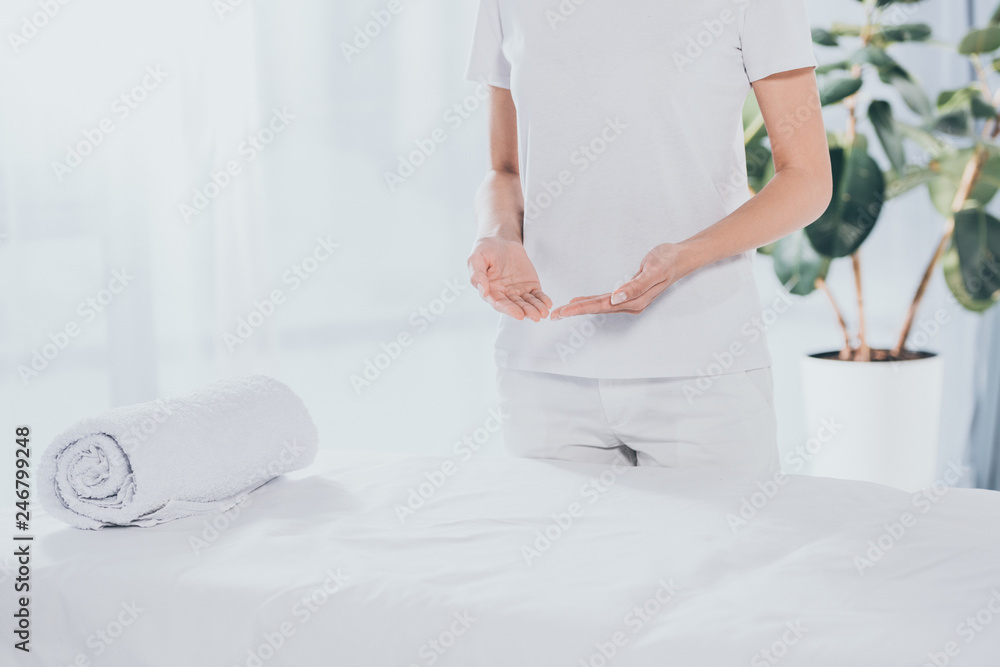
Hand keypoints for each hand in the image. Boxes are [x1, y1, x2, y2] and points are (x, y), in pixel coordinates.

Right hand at [468, 236, 551, 320]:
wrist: (501, 241)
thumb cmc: (485, 250)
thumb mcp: (476, 259)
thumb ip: (477, 275)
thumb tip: (483, 291)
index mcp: (490, 292)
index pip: (500, 304)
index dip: (509, 310)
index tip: (519, 315)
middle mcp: (504, 295)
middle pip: (516, 306)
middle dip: (526, 311)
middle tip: (536, 316)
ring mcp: (518, 291)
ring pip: (528, 302)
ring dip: (536, 308)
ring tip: (544, 313)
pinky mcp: (529, 285)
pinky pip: (536, 294)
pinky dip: (542, 299)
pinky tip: (548, 304)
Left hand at [550, 244, 686, 319]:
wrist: (681, 257)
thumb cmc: (668, 261)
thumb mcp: (653, 270)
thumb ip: (635, 286)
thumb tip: (616, 298)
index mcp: (634, 300)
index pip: (602, 306)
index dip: (581, 308)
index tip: (564, 310)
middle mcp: (630, 304)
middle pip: (597, 309)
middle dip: (575, 311)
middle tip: (554, 315)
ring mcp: (630, 300)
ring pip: (600, 306)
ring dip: (581, 308)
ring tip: (562, 311)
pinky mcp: (629, 294)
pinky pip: (605, 300)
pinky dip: (591, 301)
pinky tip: (581, 301)